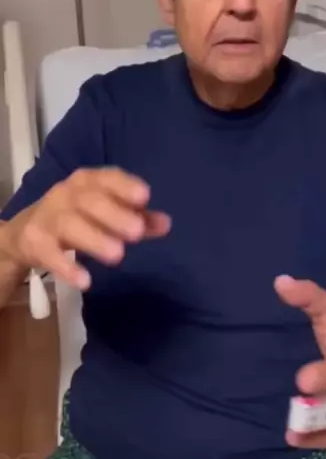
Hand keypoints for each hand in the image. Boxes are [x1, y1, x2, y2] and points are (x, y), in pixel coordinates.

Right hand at [2, 168, 170, 289]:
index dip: (124, 185)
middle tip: (136, 232)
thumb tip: (167, 223)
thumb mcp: (107, 213)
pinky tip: (85, 281)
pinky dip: (67, 267)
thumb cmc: (78, 217)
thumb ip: (137, 217)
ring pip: (70, 224)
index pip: (106, 178)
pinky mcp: (35, 242)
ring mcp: (48, 217)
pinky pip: (50, 253)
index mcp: (87, 182)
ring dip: (94, 238)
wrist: (25, 232)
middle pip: (89, 200)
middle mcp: (66, 194)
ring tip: (117, 255)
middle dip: (113, 214)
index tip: (144, 196)